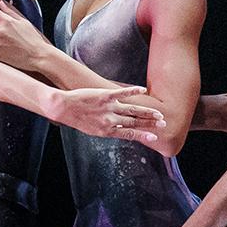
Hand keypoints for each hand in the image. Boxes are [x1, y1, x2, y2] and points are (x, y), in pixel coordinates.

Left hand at [48, 83, 166, 140]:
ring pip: (132, 110)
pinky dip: (132, 91)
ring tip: (158, 113)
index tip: (155, 137)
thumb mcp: (92, 130)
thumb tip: (120, 128)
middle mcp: (110, 121)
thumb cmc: (77, 120)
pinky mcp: (104, 95)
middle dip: (150, 123)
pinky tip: (142, 89)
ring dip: (146, 112)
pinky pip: (121, 93)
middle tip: (163, 124)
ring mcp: (108, 108)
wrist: (63, 108)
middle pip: (134, 122)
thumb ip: (108, 129)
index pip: (129, 134)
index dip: (143, 135)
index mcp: (107, 131)